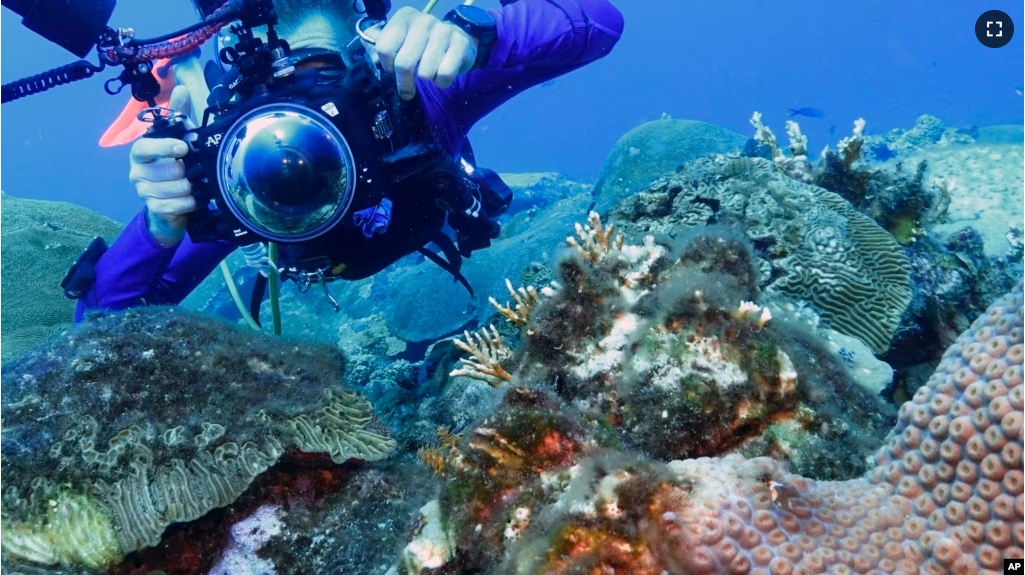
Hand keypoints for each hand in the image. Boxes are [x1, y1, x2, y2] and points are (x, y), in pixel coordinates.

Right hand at [128, 85, 194, 245]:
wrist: (173, 200)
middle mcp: (137, 171)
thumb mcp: (179, 137)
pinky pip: (175, 206)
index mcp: (141, 152)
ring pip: (173, 189)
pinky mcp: (154, 208)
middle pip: (165, 171)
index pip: (144, 147)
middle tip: (197, 170)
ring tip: (198, 184)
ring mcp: (144, 191)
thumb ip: (178, 115)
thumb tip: (182, 88)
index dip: (163, 147)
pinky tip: (196, 198)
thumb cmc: (175, 164)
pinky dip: (190, 202)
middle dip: (186, 172)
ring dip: (191, 187)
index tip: (183, 148)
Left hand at [372, 7, 477, 99]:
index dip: (387, 66)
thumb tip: (375, 60)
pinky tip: (441, 74)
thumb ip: (382, 48)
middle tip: (407, 90)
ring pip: (425, 72)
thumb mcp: (400, 41)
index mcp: (404, 17)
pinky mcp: (460, 44)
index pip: (384, 48)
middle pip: (404, 63)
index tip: (393, 69)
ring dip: (426, 79)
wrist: (458, 38)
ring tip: (429, 72)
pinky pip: (444, 75)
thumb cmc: (422, 44)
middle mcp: (423, 20)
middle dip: (404, 83)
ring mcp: (443, 30)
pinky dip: (441, 82)